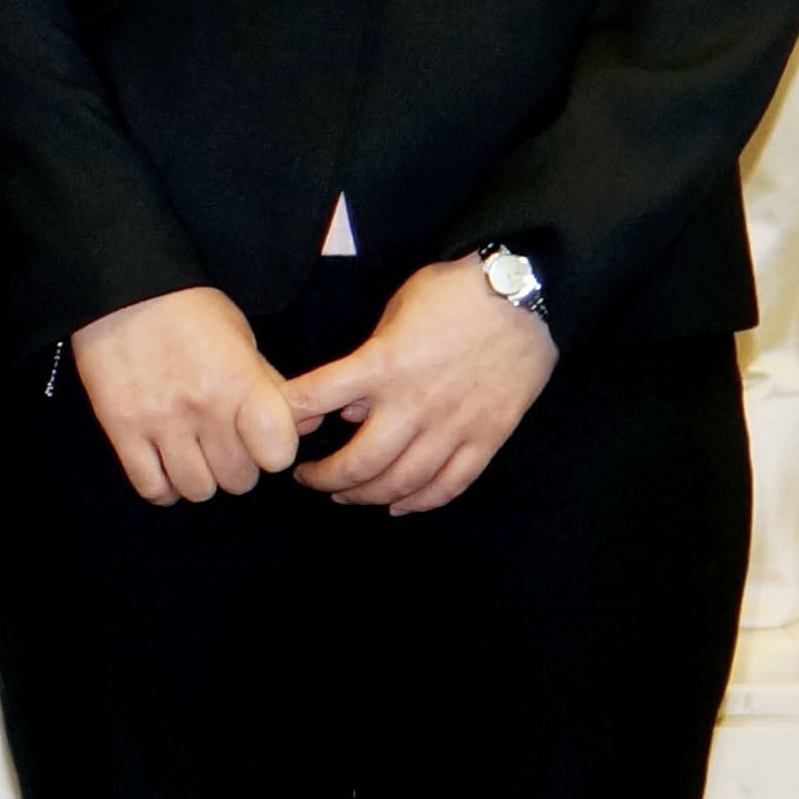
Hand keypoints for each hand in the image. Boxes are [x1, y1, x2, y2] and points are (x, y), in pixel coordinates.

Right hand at [70, 283, 305, 502]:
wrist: (120, 284)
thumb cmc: (188, 308)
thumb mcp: (241, 337)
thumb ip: (272, 385)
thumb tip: (310, 423)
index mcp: (239, 381)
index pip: (277, 454)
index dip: (274, 452)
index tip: (263, 439)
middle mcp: (202, 407)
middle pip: (238, 480)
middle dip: (236, 466)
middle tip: (223, 442)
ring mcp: (159, 421)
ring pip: (197, 490)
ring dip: (200, 477)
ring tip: (192, 453)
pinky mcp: (121, 428)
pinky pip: (151, 487)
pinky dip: (163, 486)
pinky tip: (164, 464)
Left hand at [285, 256, 557, 512]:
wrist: (524, 296)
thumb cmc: (453, 292)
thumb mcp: (395, 313)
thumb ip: (368, 361)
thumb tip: (346, 408)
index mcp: (382, 364)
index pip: (315, 398)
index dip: (286, 417)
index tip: (275, 429)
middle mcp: (414, 403)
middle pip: (359, 462)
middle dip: (325, 479)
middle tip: (308, 479)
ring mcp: (453, 427)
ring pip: (401, 483)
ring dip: (366, 496)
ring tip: (346, 495)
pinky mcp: (487, 440)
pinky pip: (449, 486)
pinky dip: (420, 503)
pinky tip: (398, 505)